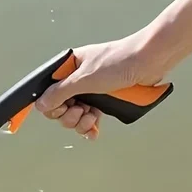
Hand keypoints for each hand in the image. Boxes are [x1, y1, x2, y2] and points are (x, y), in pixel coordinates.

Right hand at [33, 33, 169, 139]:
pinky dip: (90, 127)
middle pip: (60, 109)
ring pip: (75, 116)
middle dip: (69, 116)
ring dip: (81, 122)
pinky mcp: (104, 100)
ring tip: (93, 116)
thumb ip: (60, 92)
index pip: (49, 93)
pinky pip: (90, 119)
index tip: (62, 109)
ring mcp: (92, 91)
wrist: (151, 59)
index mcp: (70, 69)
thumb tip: (40, 104)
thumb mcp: (84, 78)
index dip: (53, 106)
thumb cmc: (121, 60)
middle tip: (80, 112)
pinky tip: (93, 131)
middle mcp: (78, 80)